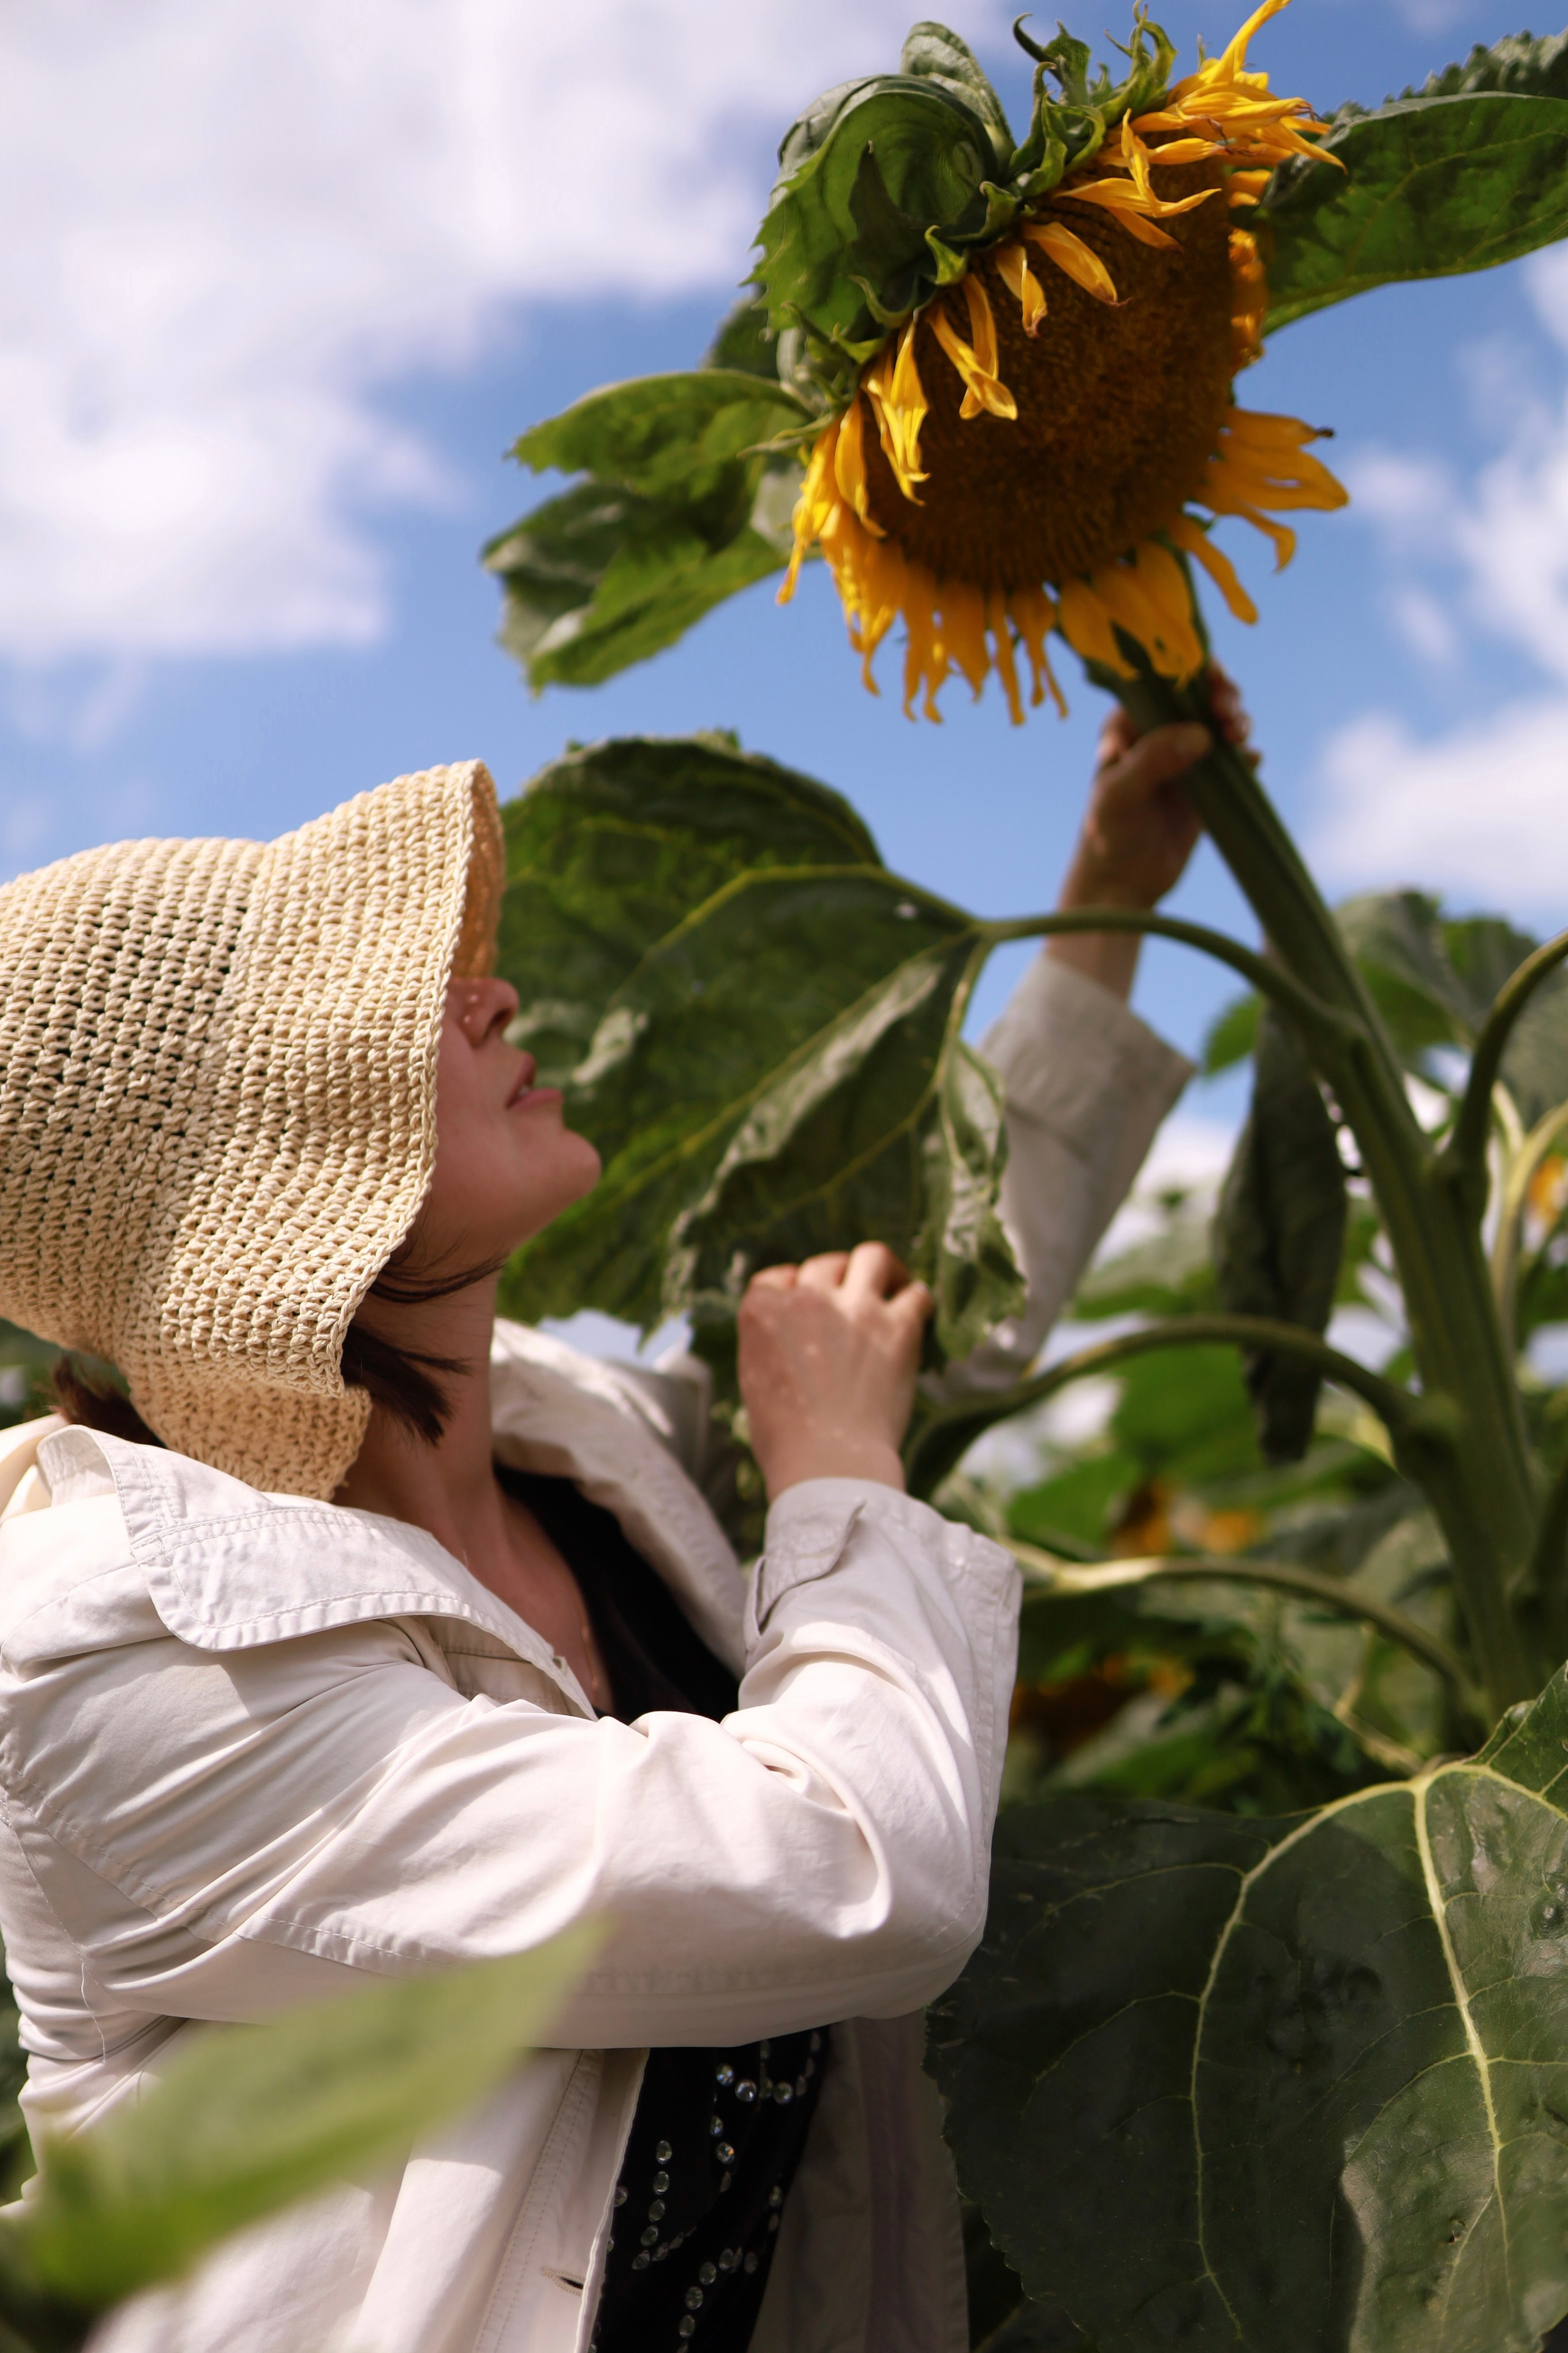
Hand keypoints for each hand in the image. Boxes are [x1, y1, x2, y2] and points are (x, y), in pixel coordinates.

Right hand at [738, 1244, 932, 1499]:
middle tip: (849, 1301)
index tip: (806, 1303)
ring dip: (882, 1270)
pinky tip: (917, 1317)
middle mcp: (808, 1298)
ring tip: (890, 1285)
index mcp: (763, 1311)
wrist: (828, 1464)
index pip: (778, 1277)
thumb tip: (786, 1336)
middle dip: (836, 1279)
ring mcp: (856, 1309)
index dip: (794, 1288)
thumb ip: (767, 1343)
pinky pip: (918, 1294)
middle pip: (825, 1264)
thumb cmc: (785, 1439)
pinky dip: (919, 1302)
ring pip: (874, 1257)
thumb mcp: (754, 1381)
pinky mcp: (899, 1328)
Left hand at [1047, 663, 1253, 1001]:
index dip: (1193, 673)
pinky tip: (1250, 761)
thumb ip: (1154, 760)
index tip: (1213, 686)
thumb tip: (1201, 735)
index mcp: (1130, 723)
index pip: (1164, 681)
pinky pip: (1234, 760)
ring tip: (1237, 737)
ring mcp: (1185, 758)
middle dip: (1223, 696)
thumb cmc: (1108, 834)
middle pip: (1201, 695)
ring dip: (1237, 721)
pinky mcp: (1207, 785)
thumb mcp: (1121, 794)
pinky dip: (1246, 755)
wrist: (1121, 884)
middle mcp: (1160, 733)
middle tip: (1228, 717)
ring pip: (1221, 723)